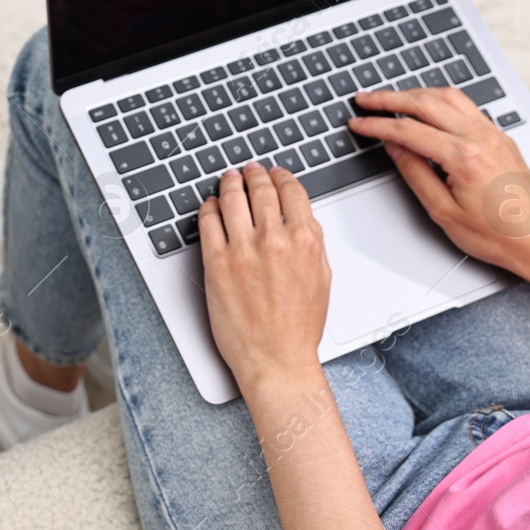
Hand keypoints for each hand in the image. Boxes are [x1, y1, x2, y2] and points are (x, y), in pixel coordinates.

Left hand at [199, 163, 330, 389]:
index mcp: (305, 241)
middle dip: (255, 175)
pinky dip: (209, 207)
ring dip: (230, 183)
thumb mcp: (321, 278)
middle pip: (261, 189)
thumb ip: (314, 243)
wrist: (275, 359)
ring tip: (228, 180)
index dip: (281, 177)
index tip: (275, 173)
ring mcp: (242, 250)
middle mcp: (274, 240)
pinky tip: (210, 205)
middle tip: (249, 170)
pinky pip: (208, 221)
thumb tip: (302, 217)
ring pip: (232, 198)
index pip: (292, 191)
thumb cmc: (298, 327)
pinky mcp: (216, 262)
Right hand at [347, 88, 529, 280]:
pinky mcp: (500, 138)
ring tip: (392, 98)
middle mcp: (481, 138)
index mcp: (465, 157)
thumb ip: (415, 173)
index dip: (377, 125)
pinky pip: (466, 106)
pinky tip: (428, 106)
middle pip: (426, 103)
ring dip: (416, 93)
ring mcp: (494, 134)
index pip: (409, 130)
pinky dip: (440, 99)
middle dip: (390, 98)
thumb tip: (395, 147)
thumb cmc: (498, 235)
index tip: (359, 123)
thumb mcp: (443, 212)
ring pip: (448, 97)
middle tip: (365, 100)